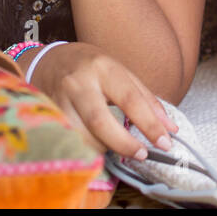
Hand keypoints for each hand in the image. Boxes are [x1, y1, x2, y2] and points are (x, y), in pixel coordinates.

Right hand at [26, 41, 176, 158]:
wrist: (48, 61)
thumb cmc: (91, 67)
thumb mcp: (121, 73)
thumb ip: (146, 99)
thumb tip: (170, 128)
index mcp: (104, 68)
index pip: (130, 99)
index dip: (149, 124)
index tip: (164, 143)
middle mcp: (79, 83)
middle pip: (100, 121)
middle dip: (124, 143)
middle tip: (141, 154)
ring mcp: (59, 99)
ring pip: (82, 136)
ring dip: (104, 148)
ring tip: (116, 146)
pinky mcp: (46, 115)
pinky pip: (69, 140)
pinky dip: (86, 148)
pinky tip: (95, 146)